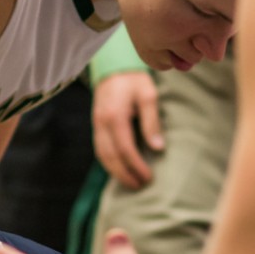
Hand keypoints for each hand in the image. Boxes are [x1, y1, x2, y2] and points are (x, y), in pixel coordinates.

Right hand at [92, 72, 162, 188]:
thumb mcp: (148, 95)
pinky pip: (99, 149)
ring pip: (102, 155)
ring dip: (115, 172)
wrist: (114, 67)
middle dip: (125, 174)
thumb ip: (151, 121)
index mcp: (115, 115)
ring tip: (131, 183)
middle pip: (111, 156)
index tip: (149, 177)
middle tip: (140, 186)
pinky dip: (109, 163)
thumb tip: (157, 148)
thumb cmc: (134, 81)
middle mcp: (102, 122)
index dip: (136, 166)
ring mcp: (96, 124)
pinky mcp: (96, 125)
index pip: (124, 149)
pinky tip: (120, 169)